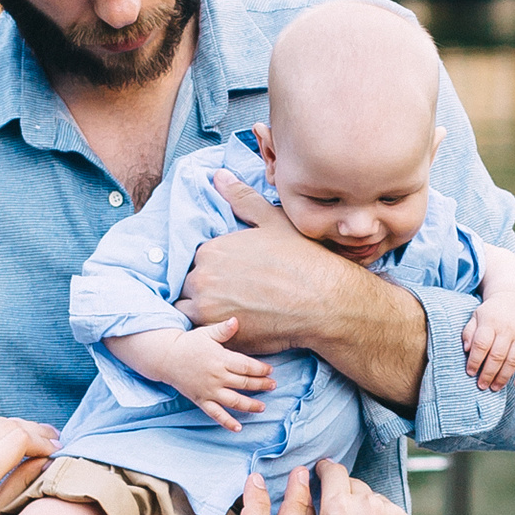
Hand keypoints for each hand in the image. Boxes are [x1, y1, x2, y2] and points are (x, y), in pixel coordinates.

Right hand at [159, 321, 274, 430]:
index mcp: (221, 359)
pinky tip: (238, 428)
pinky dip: (227, 422)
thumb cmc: (189, 343)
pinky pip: (216, 414)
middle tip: (273, 386)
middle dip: (261, 385)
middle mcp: (217, 376)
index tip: (270, 371)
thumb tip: (236, 320)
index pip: (246, 366)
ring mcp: (209, 390)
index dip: (261, 369)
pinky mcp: (201, 400)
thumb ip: (223, 329)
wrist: (166, 358)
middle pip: (244, 383)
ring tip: (262, 407)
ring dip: (250, 405)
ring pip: (234, 401)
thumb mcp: (206, 333)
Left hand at [184, 179, 429, 411]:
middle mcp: (202, 280)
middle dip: (204, 289)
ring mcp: (208, 312)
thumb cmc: (303, 260)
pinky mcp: (220, 338)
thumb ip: (241, 199)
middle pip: (188, 286)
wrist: (326, 303)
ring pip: (190, 312)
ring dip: (204, 312)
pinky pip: (205, 337)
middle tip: (233, 294)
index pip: (193, 260)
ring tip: (231, 312)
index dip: (210, 267)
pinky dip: (213, 333)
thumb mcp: (273, 222)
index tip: (228, 275)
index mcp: (211, 250)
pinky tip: (235, 327)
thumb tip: (217, 176)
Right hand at [308, 461, 422, 514]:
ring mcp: (391, 513)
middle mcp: (365, 504)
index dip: (326, 469)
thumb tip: (324, 502)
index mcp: (336, 508)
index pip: (332, 471)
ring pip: (375, 501)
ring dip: (369, 512)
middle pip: (354, 485)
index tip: (325, 471)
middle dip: (348, 497)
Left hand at [463, 299, 514, 391]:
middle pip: (497, 355)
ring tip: (494, 388)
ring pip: (513, 360)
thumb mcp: (477, 316)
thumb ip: (469, 332)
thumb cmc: (492, 313)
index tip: (470, 372)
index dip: (475, 360)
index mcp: (490, 322)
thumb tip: (466, 349)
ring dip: (503, 377)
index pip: (481, 344)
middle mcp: (507, 329)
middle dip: (488, 373)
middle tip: (481, 386)